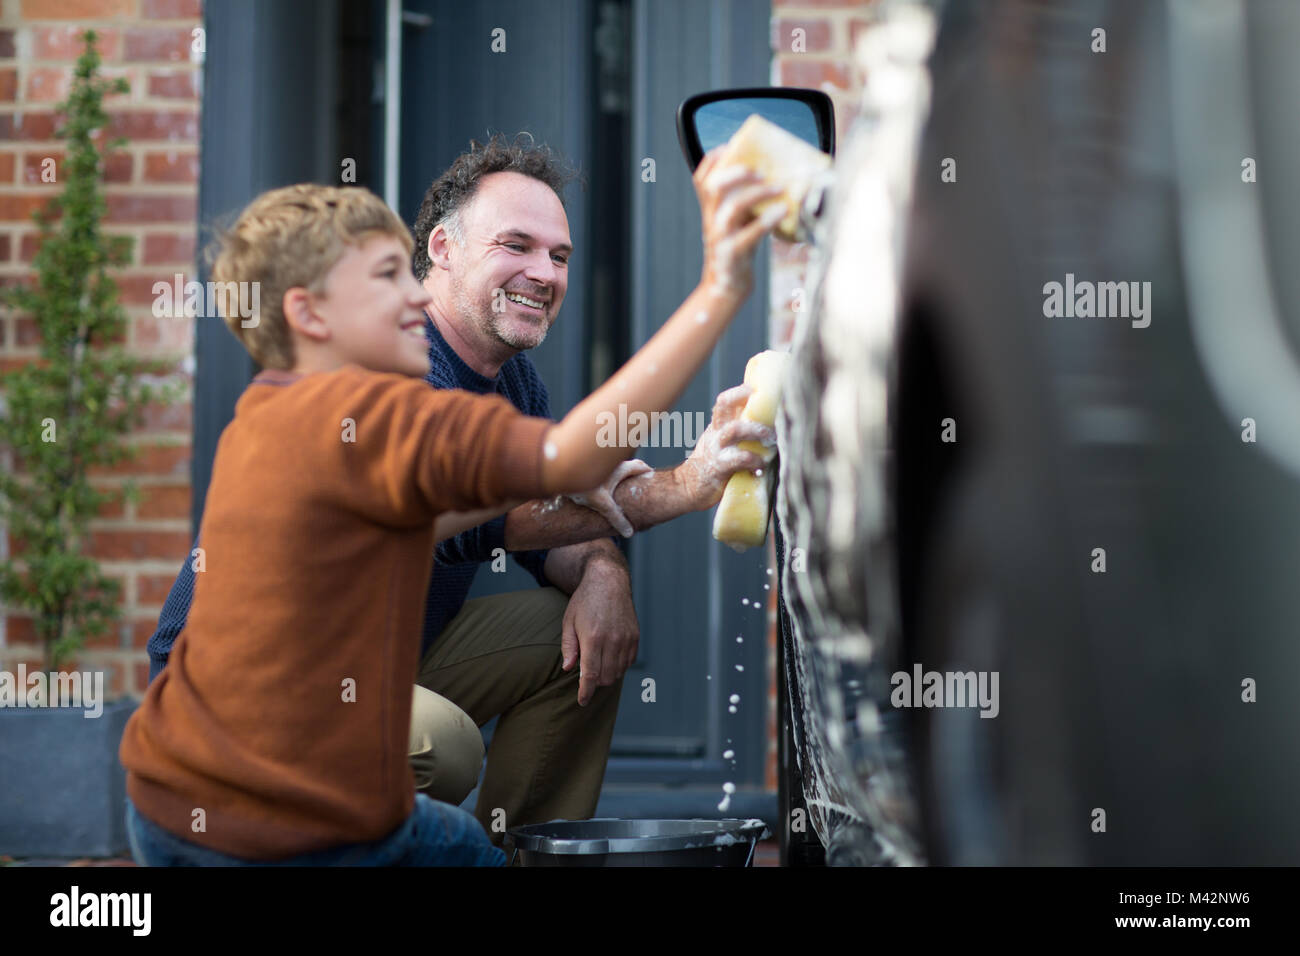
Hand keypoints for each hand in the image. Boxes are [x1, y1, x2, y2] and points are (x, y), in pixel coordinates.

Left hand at [561, 557, 638, 706]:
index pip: (591, 675)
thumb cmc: (584, 601)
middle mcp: (612, 640)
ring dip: (607, 675)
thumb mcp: (569, 622)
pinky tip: (610, 656)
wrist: (608, 582)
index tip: (582, 701)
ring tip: (598, 663)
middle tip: (587, 675)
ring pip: (618, 672)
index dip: (586, 692)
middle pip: (606, 678)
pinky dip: (619, 666)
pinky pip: (629, 662)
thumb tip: (569, 669)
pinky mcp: (635, 637)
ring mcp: (626, 639)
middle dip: (596, 683)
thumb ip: (569, 647)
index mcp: (593, 638)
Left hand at [564, 458, 653, 537]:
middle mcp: (611, 461)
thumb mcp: (602, 505)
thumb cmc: (582, 485)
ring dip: (619, 472)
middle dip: (634, 472)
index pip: (640, 466)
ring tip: (620, 486)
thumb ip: (616, 518)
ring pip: (614, 465)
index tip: (651, 477)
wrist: (558, 472)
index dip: (647, 471)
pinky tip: (598, 484)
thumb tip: (629, 533)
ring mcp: (599, 461)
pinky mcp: (587, 463)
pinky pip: (601, 468)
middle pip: (628, 464)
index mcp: (619, 468)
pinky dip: (606, 474)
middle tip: (638, 483)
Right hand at [677, 384, 775, 508]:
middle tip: (772, 418)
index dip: (741, 392)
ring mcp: (717, 449)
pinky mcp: (720, 468)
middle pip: (725, 405)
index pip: (725, 401)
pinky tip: (761, 467)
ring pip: (734, 429)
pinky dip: (755, 461)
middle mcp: (715, 433)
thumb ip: (736, 432)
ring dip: (756, 431)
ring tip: (770, 439)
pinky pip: (740, 459)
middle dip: (749, 404)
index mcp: (717, 426)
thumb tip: (768, 424)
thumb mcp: (719, 443)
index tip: (760, 391)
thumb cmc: (712, 465)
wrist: (687, 488)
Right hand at [693, 149, 786, 297]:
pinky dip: (767, 221)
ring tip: (779, 187)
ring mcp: (720, 238)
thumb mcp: (738, 222)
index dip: (714, 159)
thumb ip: (747, 203)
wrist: (726, 288)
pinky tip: (782, 210)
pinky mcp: (733, 254)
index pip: (702, 179)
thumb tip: (778, 178)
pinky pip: (750, 234)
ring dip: (757, 194)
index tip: (732, 146)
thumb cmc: (738, 251)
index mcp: (711, 211)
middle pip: (714, 187)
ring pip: (731, 208)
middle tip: (760, 169)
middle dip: (736, 172)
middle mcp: (712, 221)